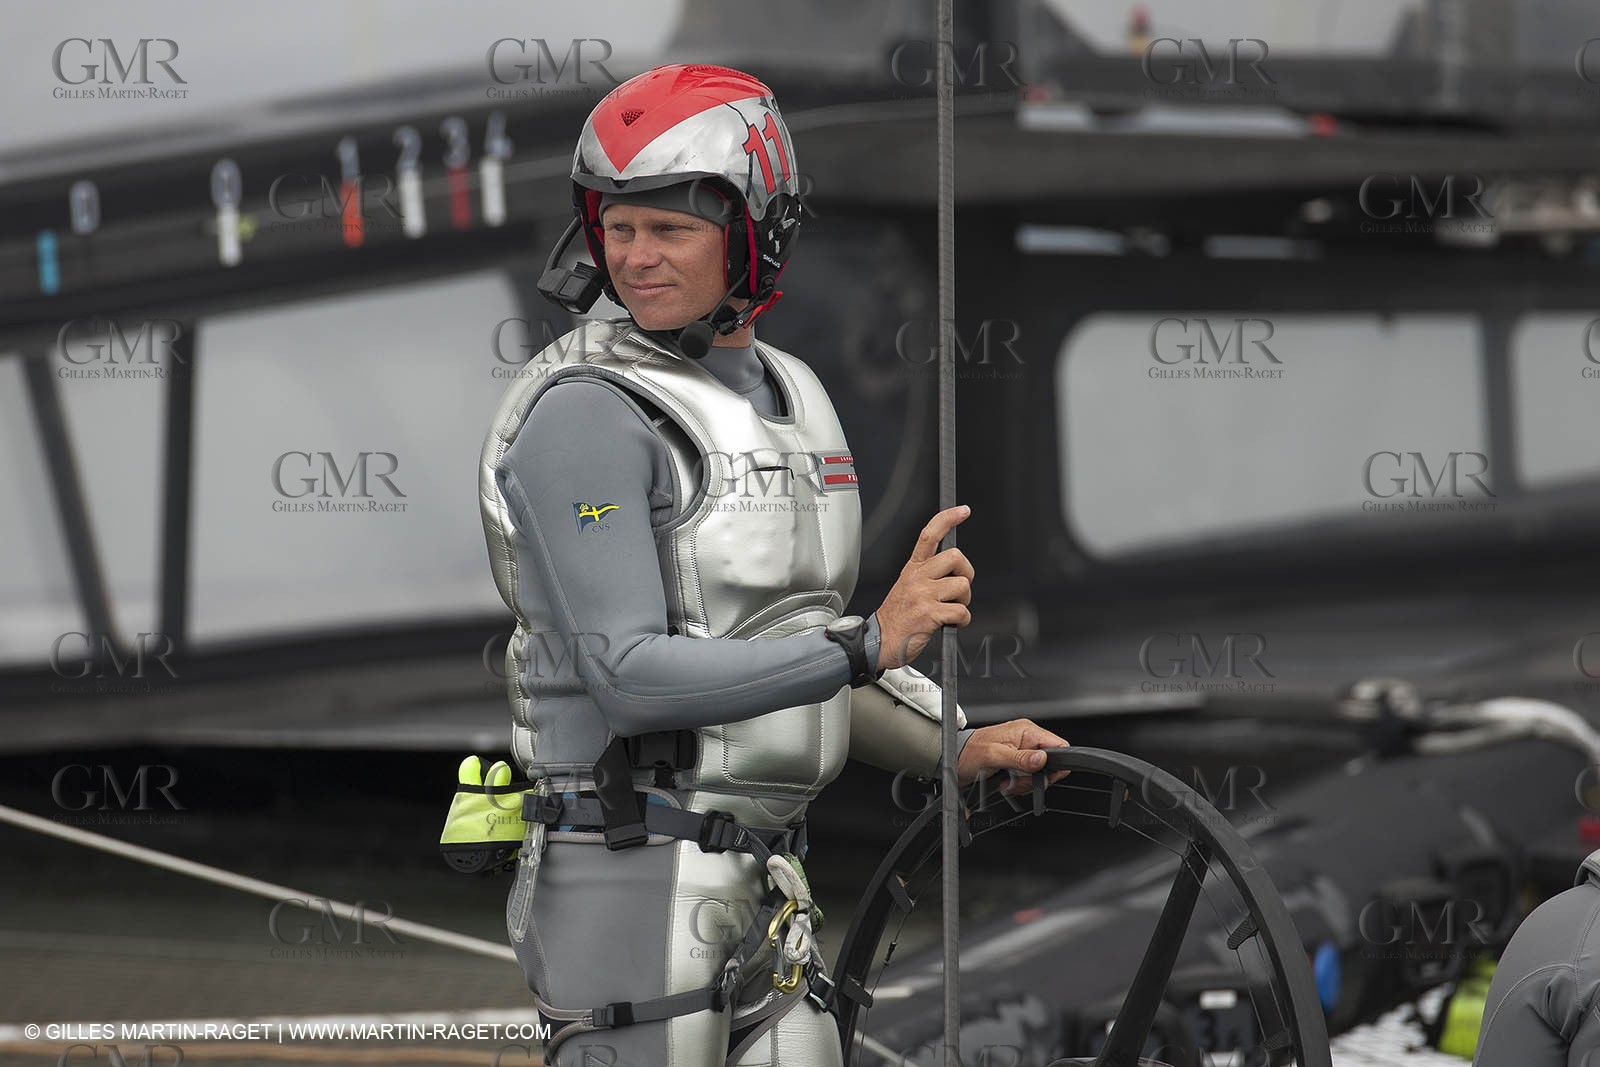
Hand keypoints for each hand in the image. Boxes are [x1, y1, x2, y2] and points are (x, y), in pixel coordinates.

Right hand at [876, 505, 973, 669]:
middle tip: (958, 589)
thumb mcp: (907, 587)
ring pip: (962, 586)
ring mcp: (923, 595)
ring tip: (949, 610)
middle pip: (956, 557)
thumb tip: (954, 570)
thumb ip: (927, 575)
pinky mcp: (929, 614)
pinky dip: (962, 620)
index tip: (962, 510)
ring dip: (964, 602)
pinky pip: (962, 612)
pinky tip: (950, 623)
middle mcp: (917, 578)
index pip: (929, 535)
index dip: (948, 519)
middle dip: (966, 573)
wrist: (879, 641)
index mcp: (912, 569)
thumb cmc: (897, 618)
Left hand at [954, 719, 1069, 792]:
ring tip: (1007, 781)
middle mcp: (1026, 739)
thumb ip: (1020, 758)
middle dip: (1035, 778)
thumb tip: (1042, 759)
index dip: (1055, 764)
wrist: (953, 760)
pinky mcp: (1017, 762)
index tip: (1042, 776)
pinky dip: (1019, 784)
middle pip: (1050, 764)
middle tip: (1017, 780)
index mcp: (1026, 730)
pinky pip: (1029, 778)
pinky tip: (1006, 782)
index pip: (1058, 745)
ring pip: (1040, 774)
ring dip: (1024, 783)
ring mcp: (1022, 751)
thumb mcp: (994, 756)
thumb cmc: (968, 752)